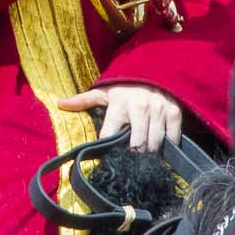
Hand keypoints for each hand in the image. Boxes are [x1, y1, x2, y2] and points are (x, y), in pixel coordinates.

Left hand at [59, 84, 184, 153]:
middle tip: (130, 163)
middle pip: (136, 144)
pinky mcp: (174, 113)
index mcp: (118, 104)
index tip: (108, 159)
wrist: (153, 71)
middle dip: (133, 156)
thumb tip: (60, 104)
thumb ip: (83, 100)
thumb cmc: (125, 87)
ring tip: (144, 160)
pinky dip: (168, 147)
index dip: (108, 149)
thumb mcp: (104, 92)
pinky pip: (173, 138)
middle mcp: (139, 107)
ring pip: (155, 143)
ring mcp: (159, 110)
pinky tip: (161, 150)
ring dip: (150, 154)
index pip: (110, 134)